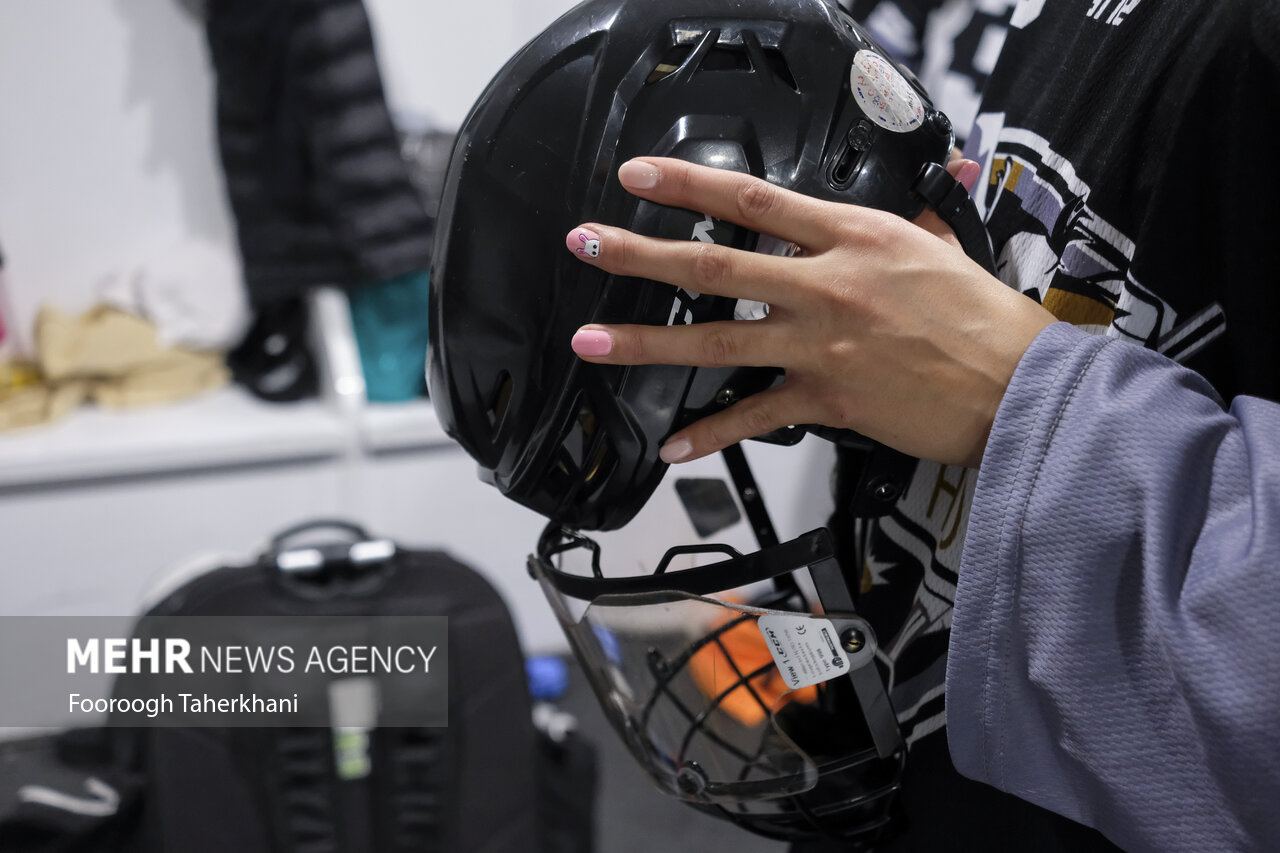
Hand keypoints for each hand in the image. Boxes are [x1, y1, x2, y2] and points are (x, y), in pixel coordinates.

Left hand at [565, 157, 1054, 467]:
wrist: (1021, 387)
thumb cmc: (987, 320)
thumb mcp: (945, 247)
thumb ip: (914, 219)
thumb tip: (918, 193)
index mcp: (854, 238)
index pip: (754, 200)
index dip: (688, 184)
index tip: (638, 176)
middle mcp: (827, 285)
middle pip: (714, 264)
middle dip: (641, 254)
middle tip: (588, 244)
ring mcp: (821, 344)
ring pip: (715, 339)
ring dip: (645, 342)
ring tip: (592, 341)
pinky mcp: (827, 399)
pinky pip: (755, 418)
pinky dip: (712, 434)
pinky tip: (675, 445)